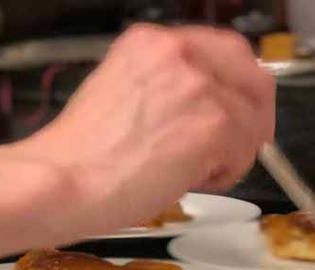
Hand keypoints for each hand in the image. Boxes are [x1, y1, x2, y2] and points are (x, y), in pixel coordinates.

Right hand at [18, 24, 274, 238]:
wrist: (62, 182)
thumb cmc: (81, 157)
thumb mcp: (122, 93)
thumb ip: (166, 88)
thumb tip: (205, 106)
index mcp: (151, 42)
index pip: (224, 50)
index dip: (237, 85)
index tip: (236, 109)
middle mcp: (178, 53)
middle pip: (252, 75)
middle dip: (253, 114)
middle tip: (240, 145)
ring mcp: (198, 87)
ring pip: (252, 119)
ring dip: (234, 152)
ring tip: (197, 172)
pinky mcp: (213, 124)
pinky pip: (246, 151)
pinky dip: (227, 173)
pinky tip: (192, 180)